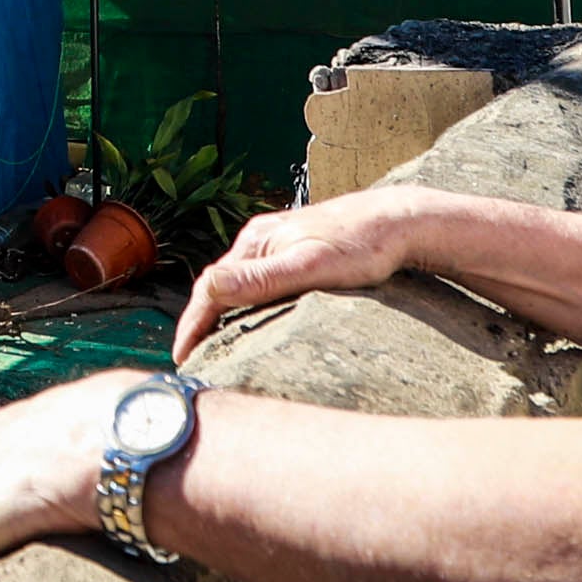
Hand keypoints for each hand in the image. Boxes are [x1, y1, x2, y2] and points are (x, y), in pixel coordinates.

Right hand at [171, 188, 426, 361]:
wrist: (399, 220)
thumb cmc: (362, 245)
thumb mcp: (311, 266)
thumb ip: (263, 279)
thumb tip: (210, 287)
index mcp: (257, 243)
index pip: (210, 288)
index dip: (192, 325)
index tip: (181, 359)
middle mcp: (261, 240)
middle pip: (220, 285)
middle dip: (201, 322)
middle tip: (191, 360)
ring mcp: (278, 245)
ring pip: (239, 283)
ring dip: (222, 314)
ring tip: (213, 347)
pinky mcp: (296, 251)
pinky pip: (259, 282)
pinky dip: (246, 305)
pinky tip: (255, 322)